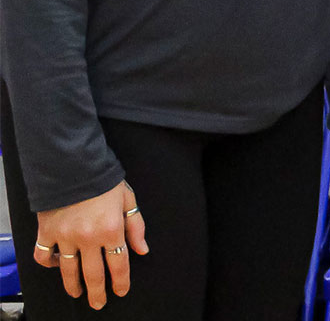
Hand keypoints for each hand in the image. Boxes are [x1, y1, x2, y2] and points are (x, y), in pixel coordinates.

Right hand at [34, 181, 147, 308]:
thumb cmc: (104, 181)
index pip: (118, 264)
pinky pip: (45, 255)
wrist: (73, 166)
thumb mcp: (128, 200)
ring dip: (73, 285)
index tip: (120, 292)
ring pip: (69, 270)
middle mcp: (89, 238)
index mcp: (112, 230)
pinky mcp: (47, 232)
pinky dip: (50, 263)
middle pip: (93, 274)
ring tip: (77, 293)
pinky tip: (58, 265)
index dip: (120, 282)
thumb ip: (136, 226)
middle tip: (98, 304)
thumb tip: (142, 251)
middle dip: (98, 292)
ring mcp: (65, 237)